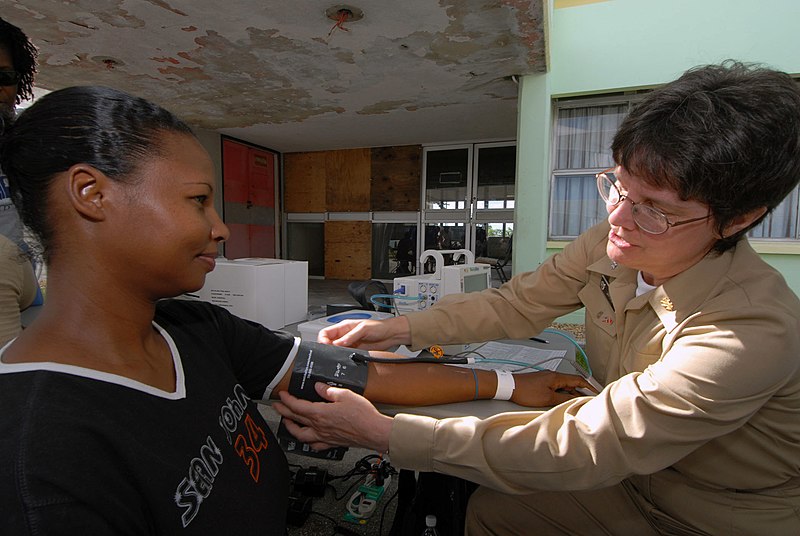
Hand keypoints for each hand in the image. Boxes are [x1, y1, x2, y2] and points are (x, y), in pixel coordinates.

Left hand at [273, 383, 393, 452]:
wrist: (373, 432)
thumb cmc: (362, 416)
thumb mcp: (345, 395)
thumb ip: (329, 391)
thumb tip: (319, 387)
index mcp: (320, 413)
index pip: (298, 406)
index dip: (287, 400)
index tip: (282, 394)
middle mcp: (319, 427)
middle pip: (295, 419)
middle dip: (283, 411)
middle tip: (276, 406)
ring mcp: (324, 437)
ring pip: (301, 435)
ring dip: (291, 427)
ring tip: (287, 422)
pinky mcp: (331, 443)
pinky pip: (314, 445)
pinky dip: (307, 441)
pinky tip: (307, 438)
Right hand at [317, 316, 410, 349]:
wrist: (391, 335)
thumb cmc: (379, 327)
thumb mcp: (364, 329)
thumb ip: (350, 336)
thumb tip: (338, 343)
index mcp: (344, 327)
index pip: (326, 332)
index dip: (323, 339)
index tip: (326, 346)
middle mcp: (345, 336)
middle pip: (328, 343)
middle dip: (328, 348)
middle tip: (332, 353)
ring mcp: (349, 344)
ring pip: (336, 351)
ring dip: (336, 354)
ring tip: (341, 356)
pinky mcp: (355, 352)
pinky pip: (345, 356)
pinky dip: (344, 358)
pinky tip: (346, 359)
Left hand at [511, 371, 597, 406]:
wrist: (509, 386)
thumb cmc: (525, 391)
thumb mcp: (547, 398)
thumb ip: (562, 399)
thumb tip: (574, 400)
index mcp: (556, 377)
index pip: (578, 380)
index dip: (588, 386)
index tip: (596, 392)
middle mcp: (553, 375)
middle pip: (572, 383)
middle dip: (581, 392)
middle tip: (588, 401)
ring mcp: (547, 379)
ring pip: (564, 386)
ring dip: (570, 394)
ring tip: (576, 403)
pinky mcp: (541, 383)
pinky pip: (556, 388)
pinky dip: (562, 394)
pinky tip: (562, 401)